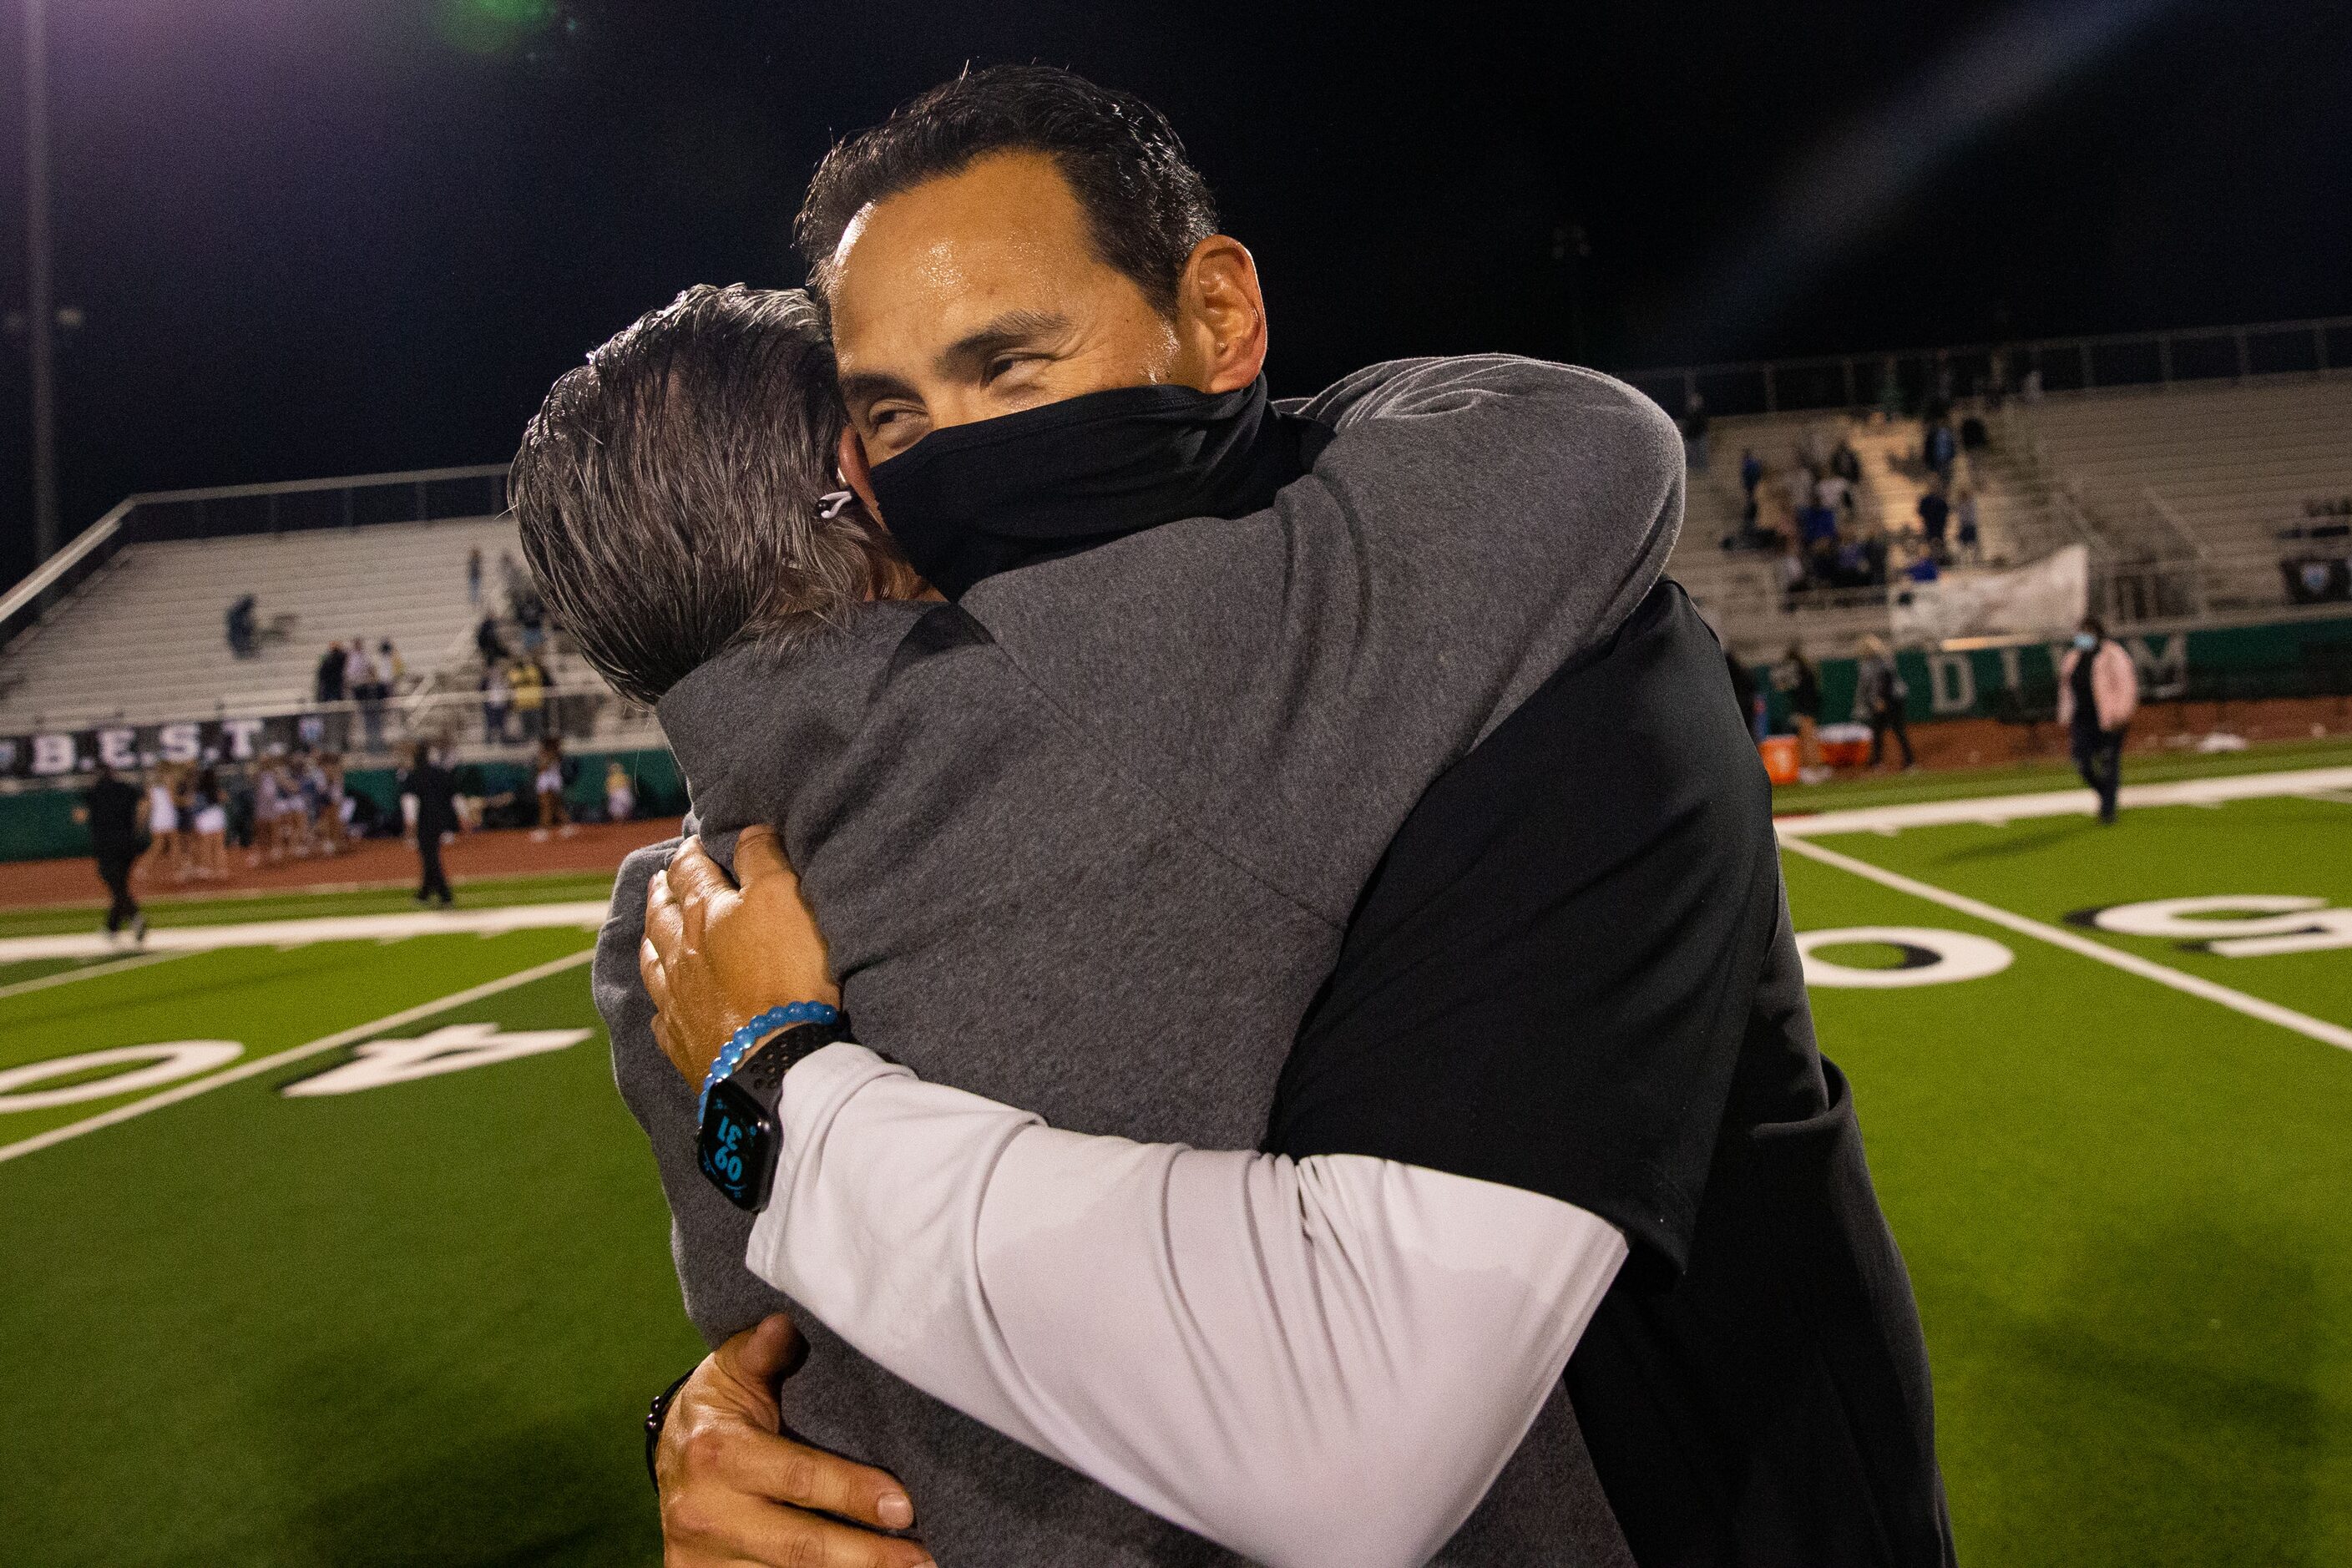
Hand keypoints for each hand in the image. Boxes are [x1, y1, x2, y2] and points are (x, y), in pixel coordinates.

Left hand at [642, 825, 839, 1085]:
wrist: (773, 1061)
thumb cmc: (786, 975)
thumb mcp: (785, 898)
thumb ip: (762, 859)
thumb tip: (746, 832)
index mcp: (705, 914)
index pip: (692, 871)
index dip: (692, 853)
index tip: (692, 843)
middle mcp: (681, 954)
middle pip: (664, 914)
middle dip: (663, 891)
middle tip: (659, 879)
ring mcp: (677, 1001)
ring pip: (653, 961)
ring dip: (651, 939)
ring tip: (649, 928)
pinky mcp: (683, 1043)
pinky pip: (662, 1016)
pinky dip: (660, 1001)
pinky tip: (662, 1003)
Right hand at [659, 1315, 928, 1566]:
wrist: (670, 1456)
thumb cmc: (718, 1409)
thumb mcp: (730, 1370)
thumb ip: (762, 1351)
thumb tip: (785, 1322)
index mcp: (716, 1453)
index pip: (798, 1478)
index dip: (853, 1493)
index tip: (904, 1505)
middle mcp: (705, 1512)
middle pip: (800, 1546)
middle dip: (868, 1555)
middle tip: (923, 1555)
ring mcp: (701, 1558)